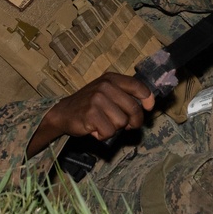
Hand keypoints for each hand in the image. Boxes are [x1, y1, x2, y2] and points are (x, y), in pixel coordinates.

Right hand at [26, 73, 154, 156]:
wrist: (63, 113)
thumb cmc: (89, 105)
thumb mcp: (106, 92)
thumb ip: (124, 95)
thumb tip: (146, 107)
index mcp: (111, 78)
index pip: (137, 86)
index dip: (148, 98)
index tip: (149, 108)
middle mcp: (105, 86)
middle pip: (133, 109)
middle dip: (133, 122)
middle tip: (127, 126)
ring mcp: (97, 99)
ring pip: (122, 122)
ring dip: (114, 128)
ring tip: (103, 123)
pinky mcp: (91, 113)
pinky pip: (109, 131)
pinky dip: (103, 135)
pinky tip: (94, 129)